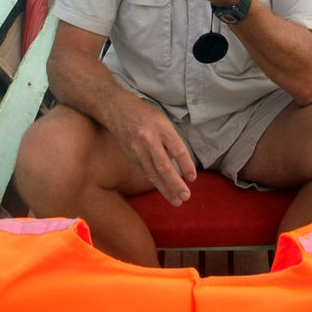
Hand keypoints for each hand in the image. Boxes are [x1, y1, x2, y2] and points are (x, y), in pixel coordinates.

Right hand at [106, 91, 196, 206]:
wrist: (118, 110)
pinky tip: (164, 191)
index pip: (178, 149)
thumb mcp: (162, 121)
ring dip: (166, 189)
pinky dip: (156, 183)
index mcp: (162, 127)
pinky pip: (146, 172)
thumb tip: (181, 163)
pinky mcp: (132, 156)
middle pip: (164, 165)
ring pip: (154, 173)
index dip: (186, 165)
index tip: (192, 178)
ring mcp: (138, 149)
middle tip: (186, 196)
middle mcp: (149, 139)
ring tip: (177, 201)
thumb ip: (171, 141)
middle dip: (176, 183)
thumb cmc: (146, 116)